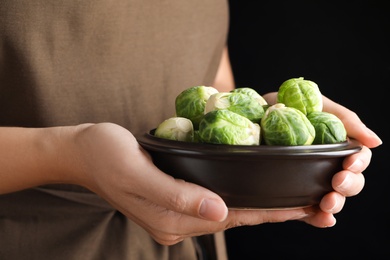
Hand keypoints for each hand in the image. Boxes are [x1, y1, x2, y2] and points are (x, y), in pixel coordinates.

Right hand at [69, 93, 381, 245]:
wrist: (82, 151)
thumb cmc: (105, 155)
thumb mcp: (136, 171)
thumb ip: (176, 194)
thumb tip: (219, 211)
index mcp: (171, 219)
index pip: (231, 217)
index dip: (268, 212)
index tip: (304, 207)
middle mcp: (177, 221)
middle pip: (234, 217)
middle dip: (272, 212)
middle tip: (312, 206)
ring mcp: (175, 211)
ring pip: (228, 209)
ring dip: (259, 206)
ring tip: (292, 201)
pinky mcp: (174, 198)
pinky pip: (214, 199)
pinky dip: (239, 195)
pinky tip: (253, 189)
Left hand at [258, 92, 381, 226]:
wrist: (249, 113)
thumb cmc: (284, 104)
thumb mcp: (315, 104)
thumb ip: (345, 119)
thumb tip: (376, 142)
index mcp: (335, 144)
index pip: (358, 159)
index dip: (359, 164)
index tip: (349, 165)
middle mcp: (325, 164)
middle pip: (351, 182)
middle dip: (349, 186)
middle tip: (337, 183)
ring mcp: (309, 180)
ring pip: (333, 198)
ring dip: (336, 203)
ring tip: (327, 203)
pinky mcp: (292, 193)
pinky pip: (308, 211)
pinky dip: (318, 217)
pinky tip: (322, 218)